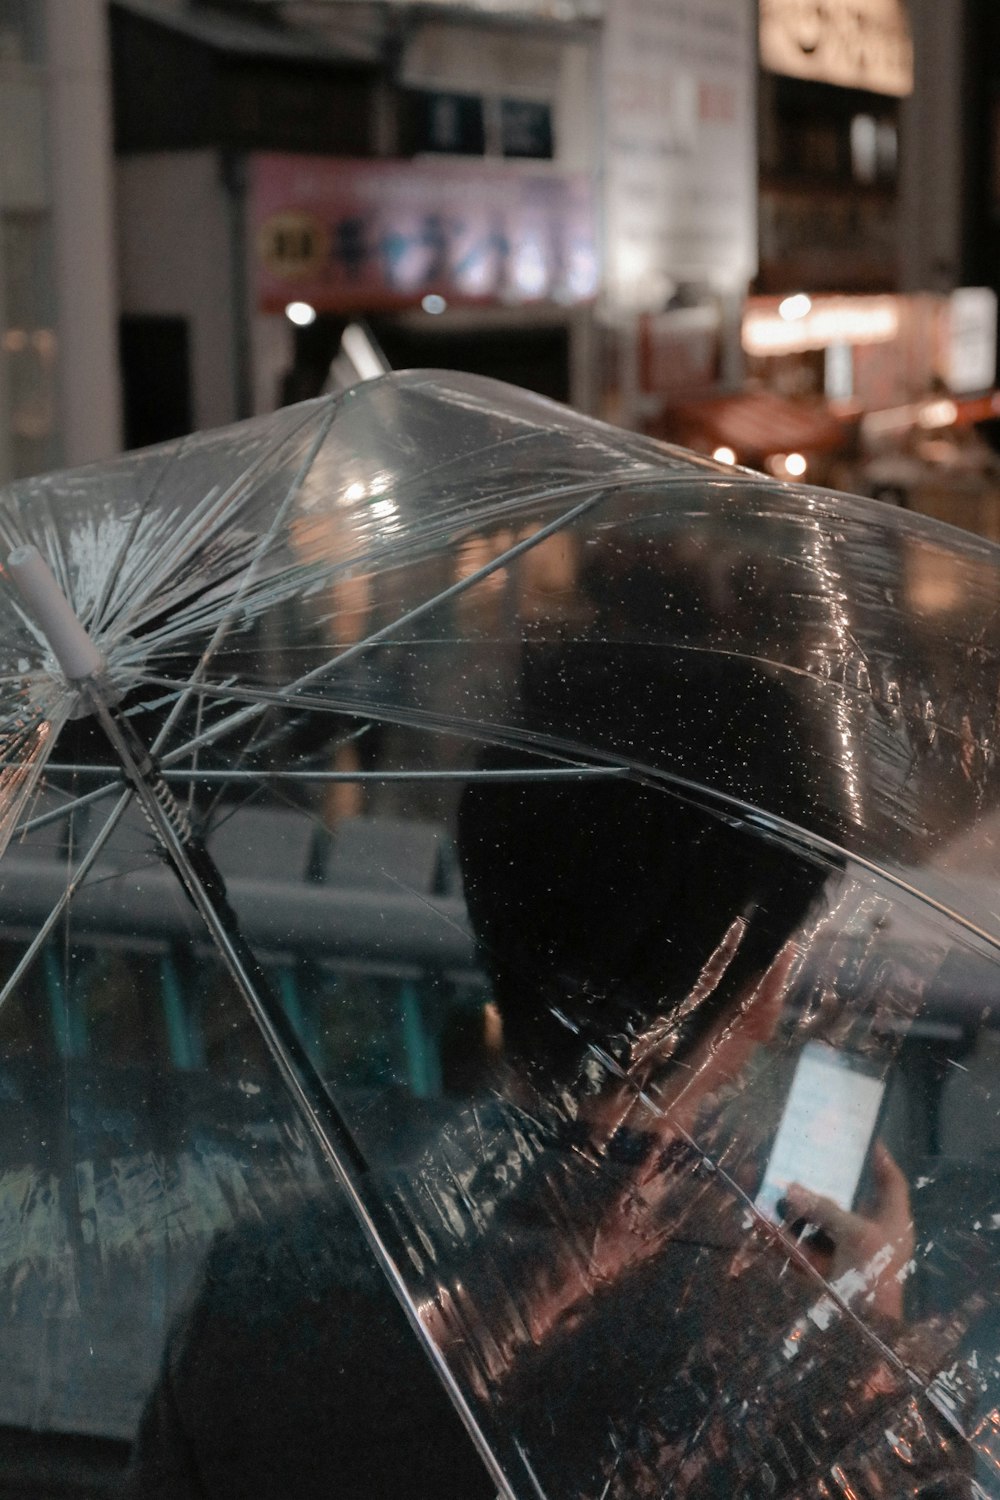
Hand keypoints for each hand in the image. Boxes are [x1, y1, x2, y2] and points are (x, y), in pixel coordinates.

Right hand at [780, 1143, 914, 1319]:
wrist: (866, 1332)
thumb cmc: (875, 1274)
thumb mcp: (855, 1233)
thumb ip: (824, 1209)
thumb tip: (790, 1189)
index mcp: (890, 1224)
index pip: (890, 1184)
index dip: (880, 1161)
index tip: (861, 1138)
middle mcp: (869, 1236)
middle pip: (844, 1201)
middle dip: (816, 1183)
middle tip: (796, 1157)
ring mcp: (843, 1256)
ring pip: (814, 1225)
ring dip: (790, 1208)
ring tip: (766, 1183)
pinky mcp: (820, 1273)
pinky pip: (798, 1248)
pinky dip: (778, 1235)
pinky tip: (757, 1218)